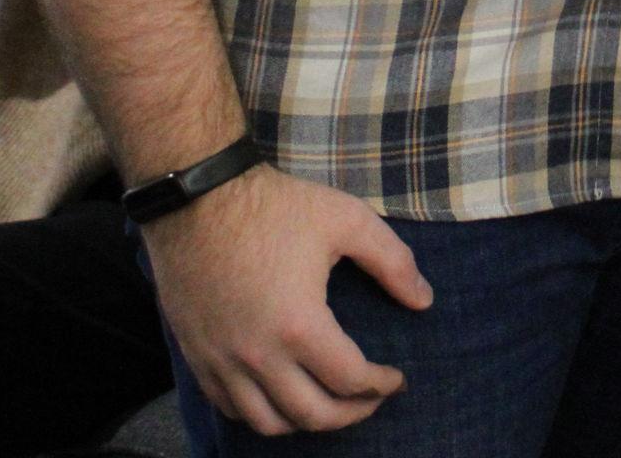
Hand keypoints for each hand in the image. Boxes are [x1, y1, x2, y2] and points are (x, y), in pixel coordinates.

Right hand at [141, 162, 433, 435]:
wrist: (198, 198)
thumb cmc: (276, 206)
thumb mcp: (346, 219)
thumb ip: (392, 261)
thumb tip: (423, 301)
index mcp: (299, 326)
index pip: (350, 380)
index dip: (381, 385)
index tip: (397, 378)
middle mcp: (258, 356)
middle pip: (312, 415)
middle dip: (351, 415)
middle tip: (371, 400)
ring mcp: (223, 362)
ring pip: (268, 424)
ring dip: (305, 422)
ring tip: (329, 403)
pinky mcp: (197, 357)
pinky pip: (230, 409)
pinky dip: (260, 414)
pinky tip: (279, 395)